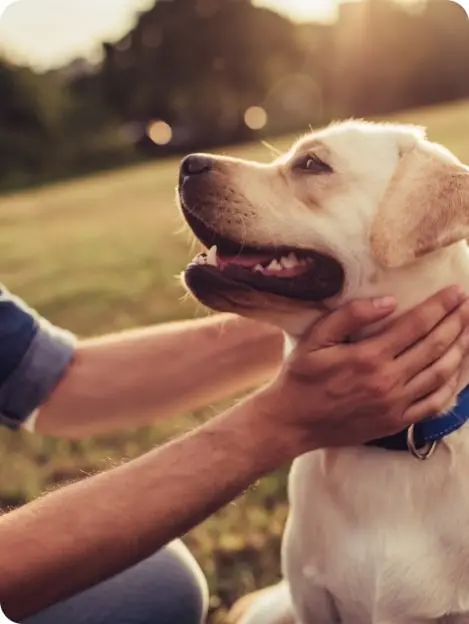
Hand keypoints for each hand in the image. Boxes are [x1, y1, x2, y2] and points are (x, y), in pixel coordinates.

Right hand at [257, 286, 468, 455]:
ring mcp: (395, 404)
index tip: (457, 291)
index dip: (440, 306)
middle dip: (457, 322)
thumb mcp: (316, 339)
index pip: (416, 325)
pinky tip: (458, 371)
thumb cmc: (301, 377)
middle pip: (435, 346)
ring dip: (460, 350)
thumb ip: (350, 316)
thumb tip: (388, 301)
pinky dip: (452, 386)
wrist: (293, 422)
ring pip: (440, 374)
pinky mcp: (396, 422)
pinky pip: (434, 404)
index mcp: (369, 356)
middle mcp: (388, 381)